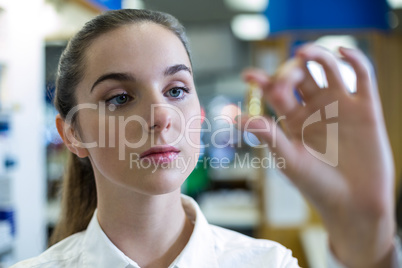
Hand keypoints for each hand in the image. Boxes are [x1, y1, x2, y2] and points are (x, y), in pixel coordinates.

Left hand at [237, 44, 395, 267]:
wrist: (353, 205)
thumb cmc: (317, 186)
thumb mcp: (289, 159)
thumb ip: (268, 135)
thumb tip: (236, 117)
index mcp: (293, 120)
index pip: (275, 92)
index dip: (262, 81)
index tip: (248, 76)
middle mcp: (315, 109)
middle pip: (299, 76)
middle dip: (288, 72)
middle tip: (282, 82)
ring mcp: (340, 106)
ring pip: (327, 69)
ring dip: (315, 55)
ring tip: (302, 52)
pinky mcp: (366, 108)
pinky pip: (362, 77)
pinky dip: (355, 60)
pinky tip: (342, 52)